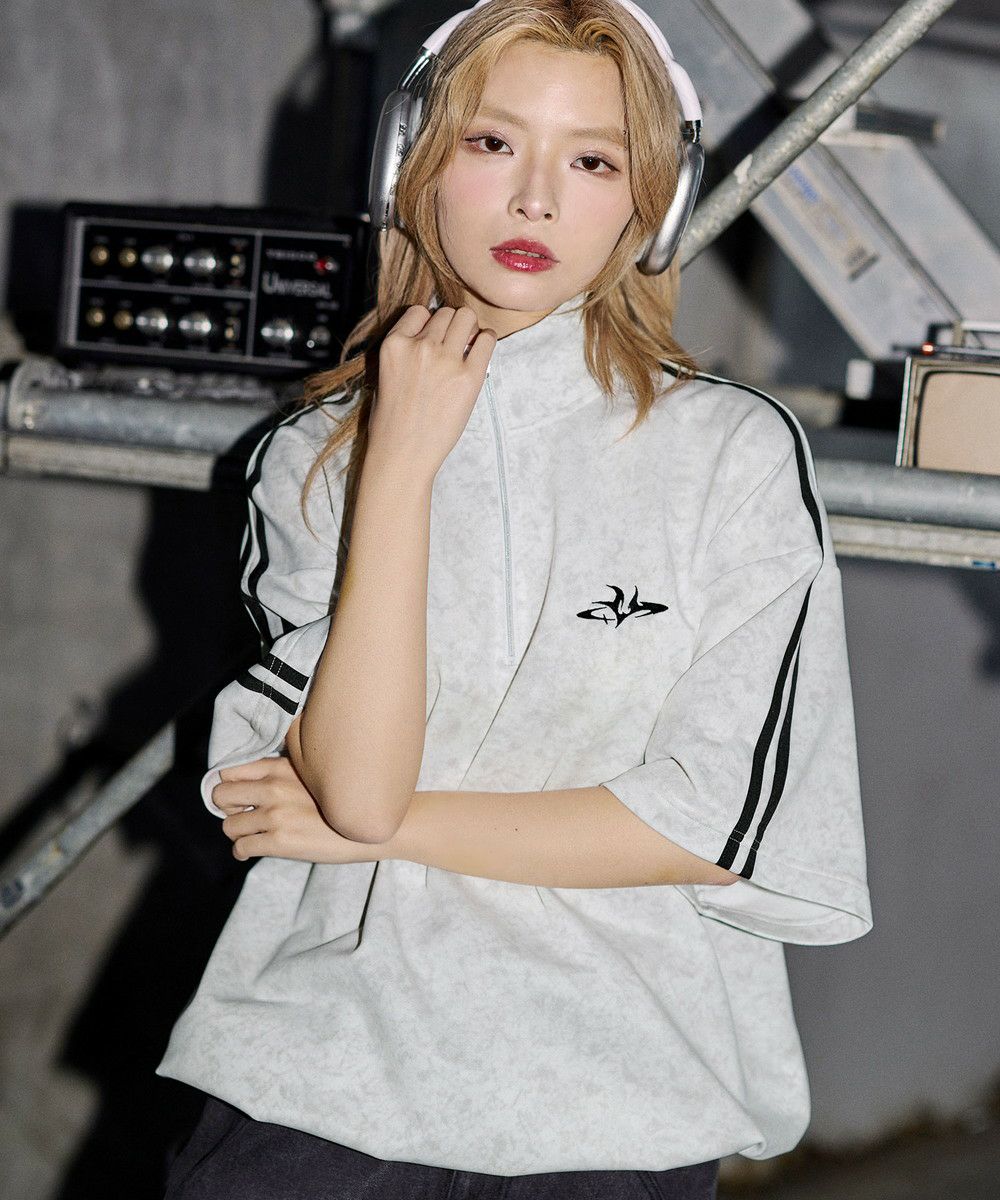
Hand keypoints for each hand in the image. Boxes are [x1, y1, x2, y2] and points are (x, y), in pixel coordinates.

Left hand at [213, 757, 385, 864]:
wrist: (370, 827)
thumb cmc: (342, 801)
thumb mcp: (312, 775)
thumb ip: (283, 774)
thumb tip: (254, 783)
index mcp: (281, 767)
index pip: (230, 771)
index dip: (230, 785)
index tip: (238, 796)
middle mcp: (274, 787)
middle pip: (221, 795)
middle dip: (227, 808)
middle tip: (242, 816)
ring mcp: (276, 814)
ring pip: (228, 825)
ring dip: (237, 833)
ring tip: (250, 836)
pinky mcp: (280, 841)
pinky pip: (240, 848)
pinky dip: (242, 852)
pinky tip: (252, 851)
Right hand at [368, 304, 496, 477]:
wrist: (402, 454)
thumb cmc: (391, 422)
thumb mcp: (386, 375)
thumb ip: (406, 351)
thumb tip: (433, 335)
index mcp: (394, 344)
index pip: (419, 312)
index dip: (429, 324)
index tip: (433, 339)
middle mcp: (419, 346)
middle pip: (446, 312)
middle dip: (451, 325)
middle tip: (455, 345)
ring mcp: (445, 360)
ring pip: (466, 317)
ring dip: (470, 329)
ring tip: (468, 348)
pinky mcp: (468, 377)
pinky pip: (486, 340)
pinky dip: (486, 341)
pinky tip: (481, 353)